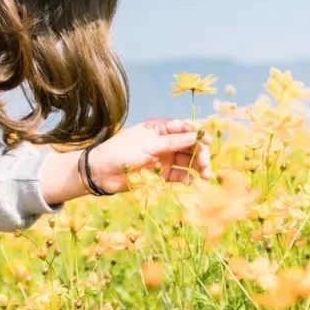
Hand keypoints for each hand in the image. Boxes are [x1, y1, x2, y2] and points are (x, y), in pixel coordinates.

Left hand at [86, 118, 212, 194]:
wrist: (101, 173)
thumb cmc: (122, 152)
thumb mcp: (148, 145)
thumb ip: (172, 142)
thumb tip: (195, 136)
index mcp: (159, 128)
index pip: (184, 128)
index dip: (197, 134)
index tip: (207, 142)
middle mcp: (163, 141)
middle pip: (189, 145)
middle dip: (199, 153)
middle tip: (205, 165)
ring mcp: (162, 157)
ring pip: (186, 160)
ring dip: (197, 167)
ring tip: (205, 176)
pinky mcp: (160, 173)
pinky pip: (178, 174)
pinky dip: (185, 178)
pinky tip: (190, 182)